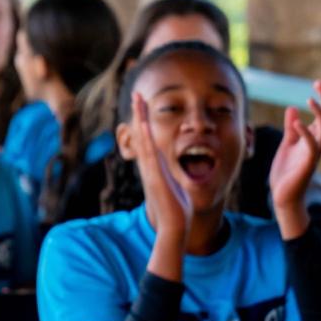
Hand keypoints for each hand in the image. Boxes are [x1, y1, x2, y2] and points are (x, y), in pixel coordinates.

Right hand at [132, 92, 191, 244]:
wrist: (175, 226)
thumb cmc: (178, 210)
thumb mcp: (177, 187)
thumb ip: (177, 177)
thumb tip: (183, 173)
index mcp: (156, 167)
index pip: (148, 139)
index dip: (145, 122)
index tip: (144, 106)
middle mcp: (150, 166)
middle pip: (141, 134)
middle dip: (139, 113)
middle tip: (136, 94)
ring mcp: (151, 170)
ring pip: (142, 139)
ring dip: (139, 118)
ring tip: (138, 99)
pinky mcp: (155, 176)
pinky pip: (149, 152)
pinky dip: (144, 137)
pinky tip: (142, 123)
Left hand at [269, 81, 320, 237]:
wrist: (283, 197)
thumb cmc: (286, 172)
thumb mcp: (287, 145)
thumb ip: (291, 128)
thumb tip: (292, 107)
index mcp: (313, 138)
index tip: (318, 83)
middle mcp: (317, 144)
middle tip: (319, 84)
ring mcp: (314, 154)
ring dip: (320, 115)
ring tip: (310, 100)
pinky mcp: (307, 165)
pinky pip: (311, 146)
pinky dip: (306, 133)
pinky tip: (297, 123)